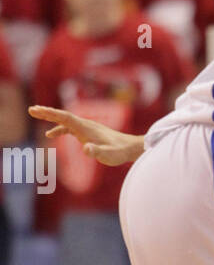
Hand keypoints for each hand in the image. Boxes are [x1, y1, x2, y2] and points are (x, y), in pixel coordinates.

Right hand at [29, 106, 143, 166]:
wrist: (130, 147)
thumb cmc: (119, 152)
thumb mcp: (108, 155)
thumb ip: (97, 152)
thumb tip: (86, 149)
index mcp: (86, 127)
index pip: (65, 117)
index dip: (51, 114)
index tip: (37, 110)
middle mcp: (85, 124)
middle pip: (63, 115)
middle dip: (47, 112)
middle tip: (31, 109)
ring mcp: (86, 128)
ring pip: (65, 120)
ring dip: (50, 118)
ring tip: (35, 114)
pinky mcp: (87, 133)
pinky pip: (69, 127)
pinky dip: (59, 129)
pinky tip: (51, 134)